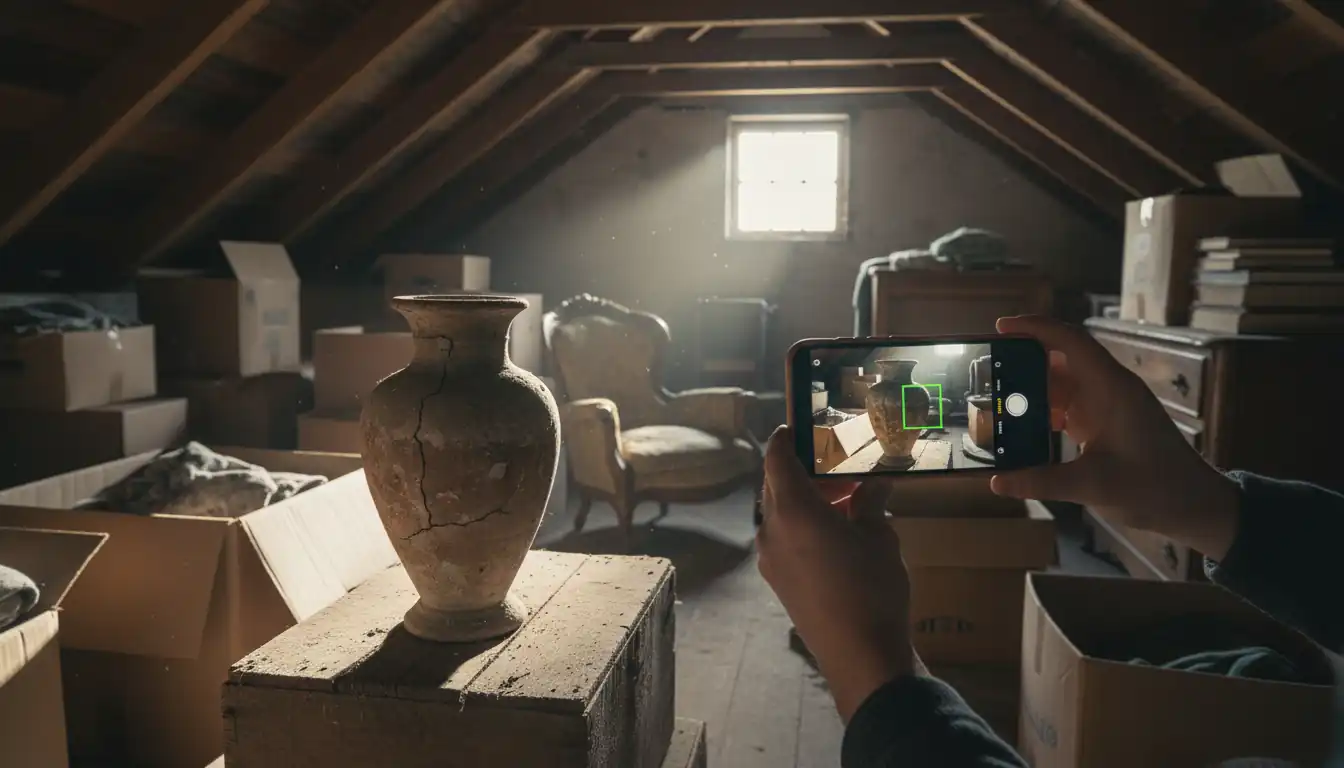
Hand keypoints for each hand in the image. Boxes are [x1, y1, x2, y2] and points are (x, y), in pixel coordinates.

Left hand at [757, 427, 914, 721]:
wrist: (861, 656)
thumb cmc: (873, 588)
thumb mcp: (879, 537)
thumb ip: (869, 503)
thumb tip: (874, 485)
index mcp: (793, 510)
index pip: (776, 458)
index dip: (785, 438)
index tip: (798, 428)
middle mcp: (771, 530)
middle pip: (776, 486)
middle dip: (802, 472)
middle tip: (836, 468)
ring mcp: (769, 559)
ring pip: (780, 514)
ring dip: (805, 502)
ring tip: (844, 503)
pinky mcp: (777, 581)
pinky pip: (783, 539)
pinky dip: (802, 527)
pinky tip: (835, 535)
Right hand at [990, 316, 1241, 559]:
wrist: (1195, 504)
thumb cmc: (1156, 488)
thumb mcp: (1093, 486)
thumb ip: (1041, 481)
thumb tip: (996, 482)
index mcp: (1112, 390)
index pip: (1070, 342)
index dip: (1036, 328)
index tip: (1001, 327)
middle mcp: (1109, 389)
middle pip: (1061, 358)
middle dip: (1024, 360)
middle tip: (987, 370)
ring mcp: (1107, 404)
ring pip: (1062, 382)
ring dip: (1032, 388)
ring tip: (997, 399)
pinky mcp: (1105, 421)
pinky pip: (1068, 404)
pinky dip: (1044, 409)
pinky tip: (1023, 426)